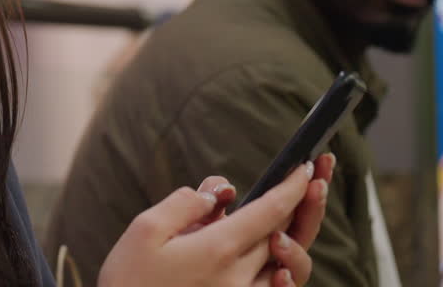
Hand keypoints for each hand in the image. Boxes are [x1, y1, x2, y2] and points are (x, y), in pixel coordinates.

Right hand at [98, 155, 333, 286]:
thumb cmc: (128, 282)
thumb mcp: (145, 231)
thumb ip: (185, 203)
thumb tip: (222, 192)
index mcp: (218, 249)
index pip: (272, 211)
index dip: (293, 187)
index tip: (306, 167)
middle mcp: (239, 277)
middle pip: (285, 233)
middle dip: (302, 202)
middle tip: (314, 177)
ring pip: (286, 266)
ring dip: (296, 236)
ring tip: (294, 213)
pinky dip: (284, 272)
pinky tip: (281, 260)